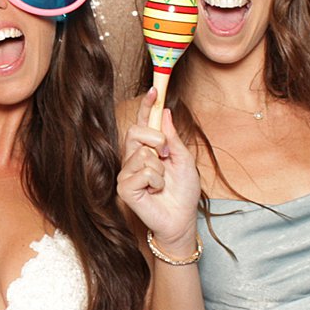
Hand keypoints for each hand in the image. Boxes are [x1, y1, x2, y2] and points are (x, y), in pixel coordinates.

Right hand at [117, 89, 201, 256]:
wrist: (182, 220)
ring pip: (143, 154)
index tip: (155, 89)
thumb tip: (166, 112)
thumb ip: (173, 138)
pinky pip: (142, 172)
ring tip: (162, 183)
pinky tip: (155, 191)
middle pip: (135, 131)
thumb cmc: (183, 193)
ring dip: (161, 169)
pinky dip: (156, 181)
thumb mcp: (184, 160)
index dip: (147, 106)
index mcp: (147, 149)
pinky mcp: (124, 188)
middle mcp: (133, 158)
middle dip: (155, 139)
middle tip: (165, 155)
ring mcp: (127, 173)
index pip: (142, 123)